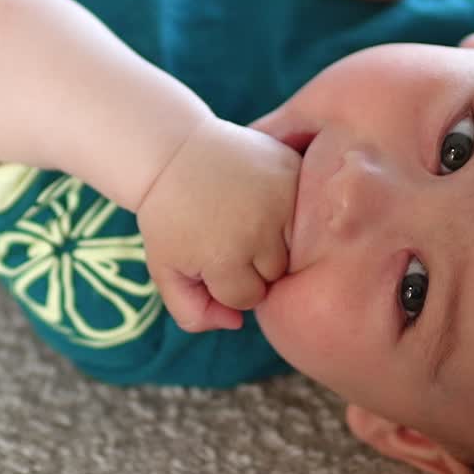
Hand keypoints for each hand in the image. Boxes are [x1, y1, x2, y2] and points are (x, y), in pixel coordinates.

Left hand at [136, 118, 298, 331]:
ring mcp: (282, 197)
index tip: (212, 257)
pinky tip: (265, 198)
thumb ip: (193, 312)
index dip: (228, 283)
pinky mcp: (295, 171)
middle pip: (277, 273)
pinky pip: (308, 207)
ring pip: (298, 244)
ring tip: (250, 216)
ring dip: (278, 238)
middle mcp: (260, 229)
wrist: (175, 151)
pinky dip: (292, 208)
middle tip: (231, 233)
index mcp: (224, 257)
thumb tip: (237, 322)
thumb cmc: (170, 215)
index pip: (249, 297)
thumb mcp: (165, 269)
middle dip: (255, 263)